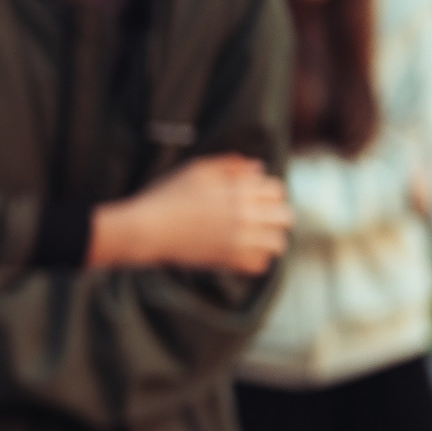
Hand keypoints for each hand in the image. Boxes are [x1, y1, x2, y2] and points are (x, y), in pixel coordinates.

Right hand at [90, 153, 291, 274]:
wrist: (146, 228)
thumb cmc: (166, 195)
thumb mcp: (195, 170)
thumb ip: (229, 165)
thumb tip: (257, 168)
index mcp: (238, 190)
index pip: (277, 191)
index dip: (268, 193)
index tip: (256, 197)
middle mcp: (244, 214)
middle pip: (285, 217)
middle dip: (276, 215)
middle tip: (260, 218)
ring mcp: (238, 240)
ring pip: (278, 243)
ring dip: (271, 238)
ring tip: (256, 237)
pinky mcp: (228, 260)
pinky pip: (260, 265)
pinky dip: (257, 259)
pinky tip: (243, 252)